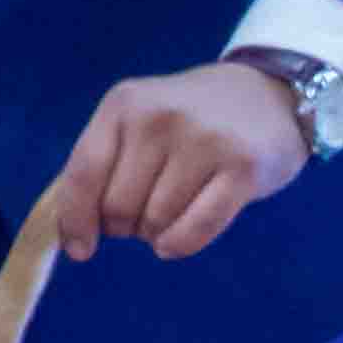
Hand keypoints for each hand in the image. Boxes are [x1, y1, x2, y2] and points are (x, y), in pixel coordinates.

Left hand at [43, 60, 308, 263]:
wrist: (269, 93)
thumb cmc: (191, 117)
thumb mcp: (139, 119)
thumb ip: (105, 163)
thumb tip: (73, 230)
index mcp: (124, 104)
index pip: (82, 173)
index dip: (76, 219)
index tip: (80, 250)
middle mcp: (160, 117)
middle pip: (119, 206)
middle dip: (125, 225)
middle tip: (145, 213)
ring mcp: (204, 140)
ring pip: (156, 221)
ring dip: (157, 234)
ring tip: (172, 211)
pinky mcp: (243, 168)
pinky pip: (195, 229)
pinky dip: (180, 245)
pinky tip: (177, 241)